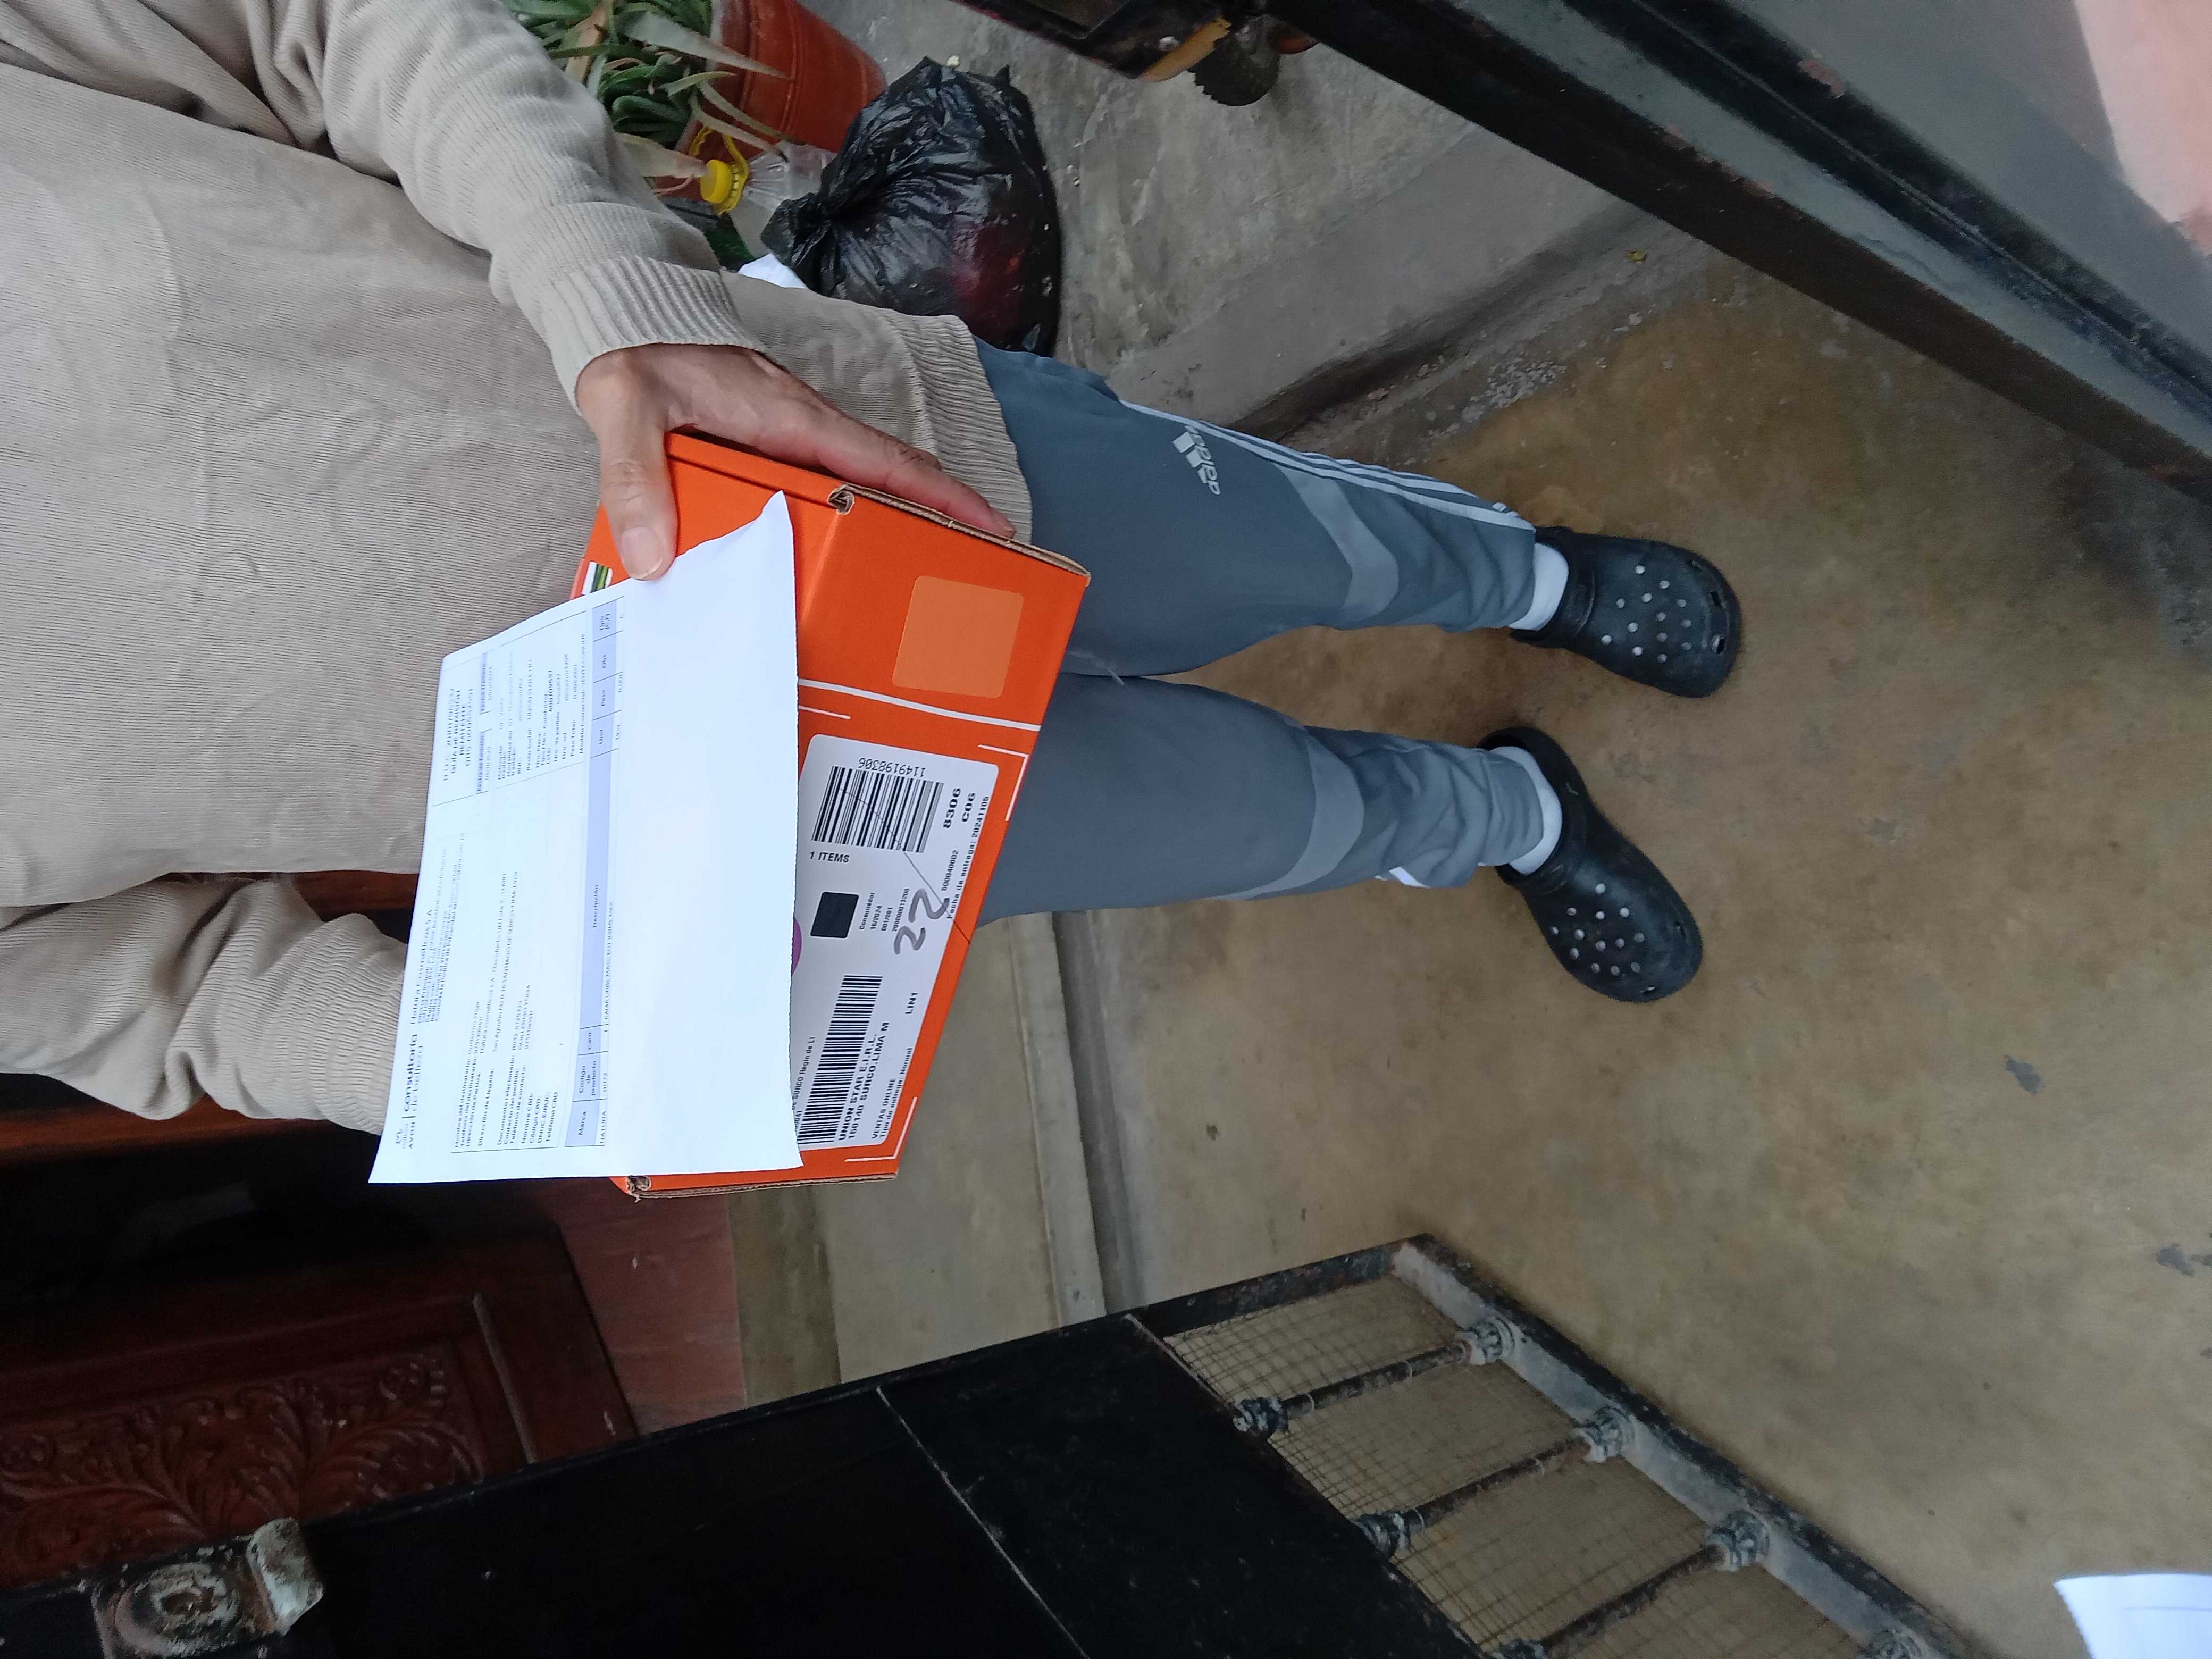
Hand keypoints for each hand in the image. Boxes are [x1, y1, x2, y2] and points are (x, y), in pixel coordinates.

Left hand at [575, 343, 1014, 578]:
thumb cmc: (633, 353)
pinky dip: (851, 514)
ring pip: (861, 481)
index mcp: (791, 418)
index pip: (886, 460)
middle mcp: (803, 425)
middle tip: (969, 574)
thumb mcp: (623, 409)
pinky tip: (839, 554)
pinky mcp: (771, 440)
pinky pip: (826, 482)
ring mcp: (791, 433)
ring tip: (916, 578)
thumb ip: (635, 478)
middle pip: (891, 476)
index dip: (945, 495)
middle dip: (939, 519)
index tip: (994, 528)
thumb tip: (654, 559)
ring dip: (897, 520)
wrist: (621, 314)